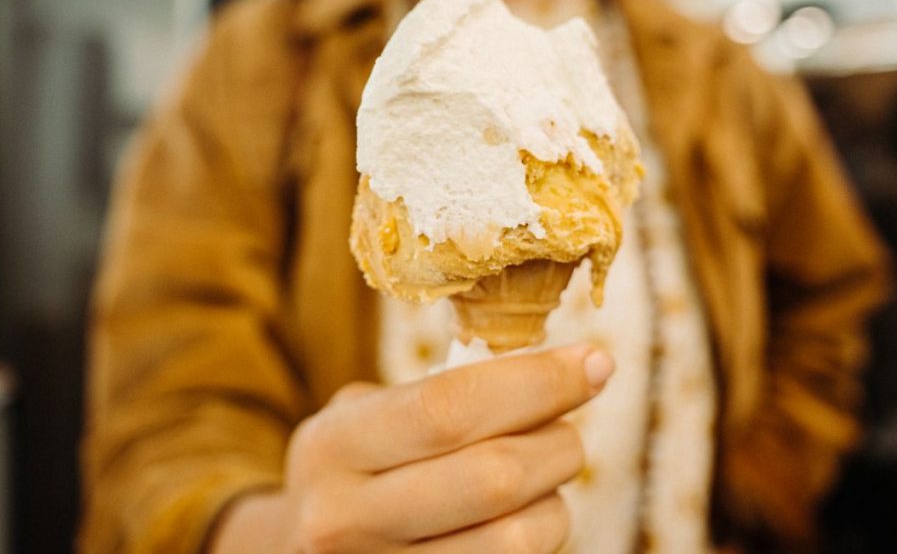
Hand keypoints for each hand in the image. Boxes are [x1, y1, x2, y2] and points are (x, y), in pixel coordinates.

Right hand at [209, 343, 613, 553]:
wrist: (300, 550)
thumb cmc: (356, 468)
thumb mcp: (369, 417)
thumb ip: (443, 394)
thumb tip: (560, 371)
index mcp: (333, 445)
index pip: (450, 407)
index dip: (537, 382)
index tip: (595, 361)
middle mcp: (344, 519)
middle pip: (493, 477)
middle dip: (557, 443)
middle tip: (569, 425)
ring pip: (517, 538)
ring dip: (555, 499)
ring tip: (540, 478)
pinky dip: (535, 537)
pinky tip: (521, 516)